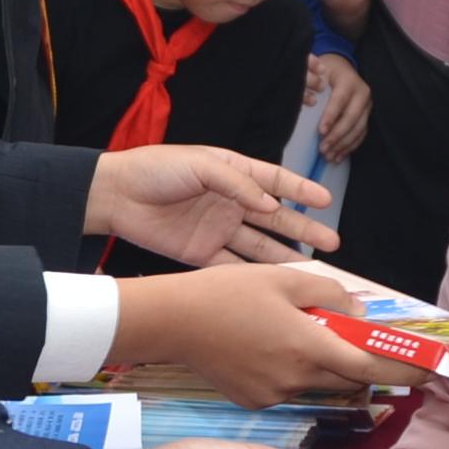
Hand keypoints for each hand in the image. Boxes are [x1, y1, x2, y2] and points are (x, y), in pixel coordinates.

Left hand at [88, 144, 338, 263]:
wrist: (116, 195)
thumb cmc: (155, 169)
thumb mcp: (200, 164)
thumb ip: (236, 183)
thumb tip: (268, 202)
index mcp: (233, 172)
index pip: (276, 180)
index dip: (301, 190)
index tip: (326, 200)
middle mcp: (231, 202)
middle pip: (275, 218)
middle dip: (304, 229)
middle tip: (332, 242)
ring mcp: (219, 229)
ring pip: (260, 245)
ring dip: (286, 256)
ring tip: (314, 269)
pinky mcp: (202, 252)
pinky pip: (235, 265)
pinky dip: (255, 275)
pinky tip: (275, 284)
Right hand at [114, 263, 412, 407]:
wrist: (171, 322)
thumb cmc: (226, 292)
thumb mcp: (284, 277)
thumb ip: (331, 295)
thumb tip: (361, 312)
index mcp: (309, 345)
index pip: (375, 365)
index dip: (410, 369)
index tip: (436, 368)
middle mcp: (297, 377)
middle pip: (354, 379)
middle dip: (372, 365)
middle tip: (382, 346)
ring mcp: (275, 394)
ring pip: (323, 385)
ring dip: (334, 367)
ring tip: (319, 338)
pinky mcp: (255, 401)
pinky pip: (292, 389)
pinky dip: (299, 372)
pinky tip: (278, 348)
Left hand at [303, 54, 369, 159]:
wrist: (342, 67)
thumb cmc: (326, 71)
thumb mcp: (319, 71)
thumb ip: (312, 82)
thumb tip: (304, 100)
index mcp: (349, 81)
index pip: (340, 100)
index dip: (331, 116)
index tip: (320, 131)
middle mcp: (362, 93)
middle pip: (352, 118)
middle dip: (337, 135)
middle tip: (323, 148)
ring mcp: (367, 106)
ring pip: (358, 129)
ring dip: (343, 145)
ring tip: (329, 156)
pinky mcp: (367, 116)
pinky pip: (361, 134)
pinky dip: (350, 147)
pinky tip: (338, 156)